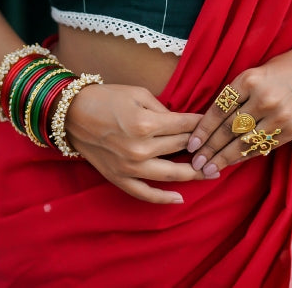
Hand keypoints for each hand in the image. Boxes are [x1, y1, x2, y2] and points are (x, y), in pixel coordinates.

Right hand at [65, 83, 206, 203]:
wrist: (73, 113)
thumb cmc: (106, 97)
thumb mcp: (138, 93)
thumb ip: (163, 109)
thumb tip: (182, 122)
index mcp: (146, 123)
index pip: (185, 126)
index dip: (202, 123)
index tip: (216, 122)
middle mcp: (141, 148)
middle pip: (181, 148)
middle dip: (202, 145)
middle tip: (219, 145)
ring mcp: (130, 167)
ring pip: (172, 174)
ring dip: (194, 174)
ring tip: (212, 172)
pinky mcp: (119, 178)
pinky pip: (145, 194)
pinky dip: (164, 198)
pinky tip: (180, 198)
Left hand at [186, 25, 291, 176]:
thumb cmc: (279, 69)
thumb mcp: (253, 74)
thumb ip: (235, 95)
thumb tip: (209, 123)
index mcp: (249, 79)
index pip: (219, 110)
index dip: (203, 130)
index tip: (191, 144)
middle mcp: (263, 98)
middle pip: (229, 129)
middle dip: (210, 148)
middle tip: (195, 162)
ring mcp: (279, 116)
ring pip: (244, 143)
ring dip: (224, 158)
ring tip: (209, 169)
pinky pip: (263, 146)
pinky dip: (245, 156)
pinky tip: (232, 162)